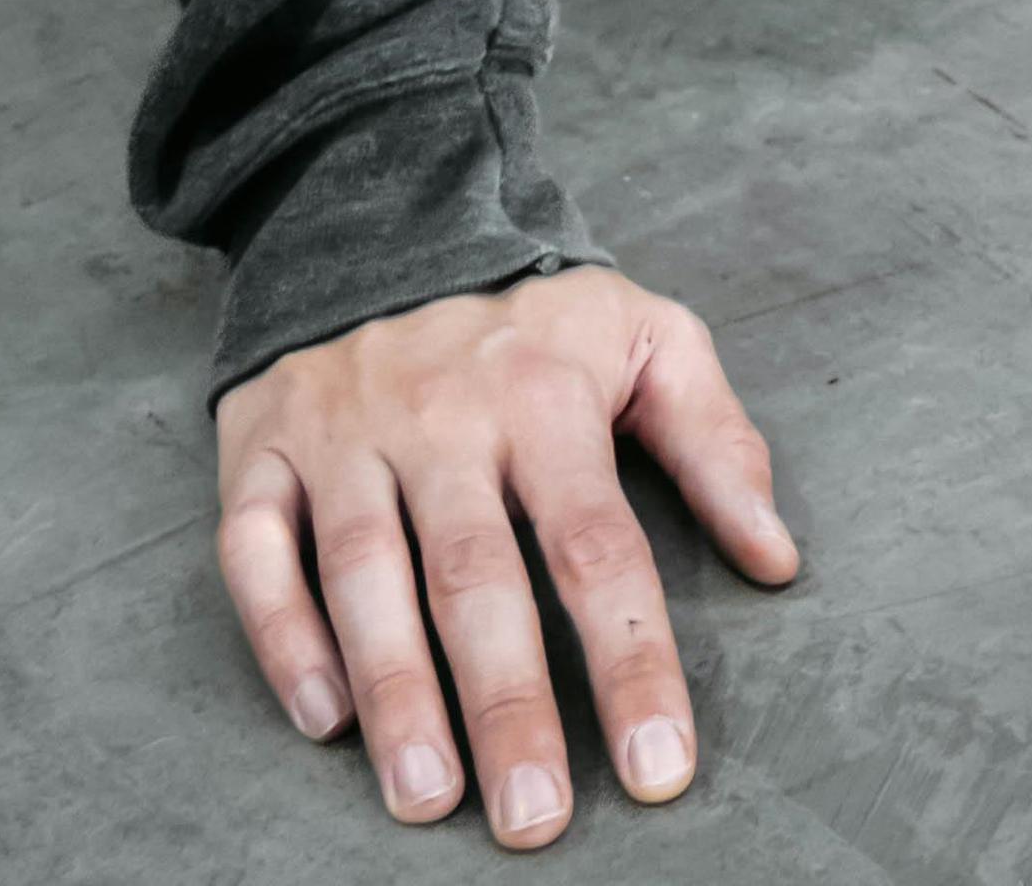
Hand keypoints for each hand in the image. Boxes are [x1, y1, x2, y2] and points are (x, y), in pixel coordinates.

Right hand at [216, 262, 797, 844]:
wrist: (379, 212)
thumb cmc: (530, 315)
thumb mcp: (644, 336)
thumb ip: (716, 441)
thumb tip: (776, 557)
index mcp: (544, 395)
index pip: (597, 545)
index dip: (631, 661)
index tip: (659, 770)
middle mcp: (441, 416)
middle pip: (477, 576)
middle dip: (508, 705)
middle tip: (534, 820)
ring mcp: (343, 431)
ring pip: (364, 573)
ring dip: (396, 693)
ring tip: (428, 800)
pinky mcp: (260, 447)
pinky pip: (255, 549)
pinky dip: (282, 635)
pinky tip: (321, 718)